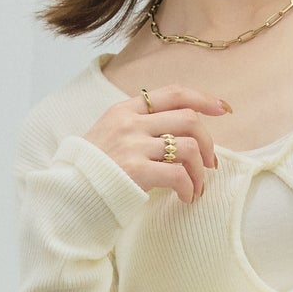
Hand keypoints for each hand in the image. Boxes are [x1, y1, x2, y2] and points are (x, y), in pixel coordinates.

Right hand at [81, 83, 230, 204]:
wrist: (69, 192)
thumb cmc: (94, 168)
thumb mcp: (110, 132)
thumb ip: (139, 125)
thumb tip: (180, 131)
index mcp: (126, 109)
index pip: (173, 93)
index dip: (203, 99)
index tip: (223, 109)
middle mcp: (131, 123)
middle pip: (188, 119)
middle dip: (208, 142)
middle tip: (210, 163)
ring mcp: (133, 145)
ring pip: (188, 148)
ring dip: (200, 171)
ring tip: (196, 188)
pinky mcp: (136, 170)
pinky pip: (178, 174)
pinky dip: (189, 188)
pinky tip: (185, 198)